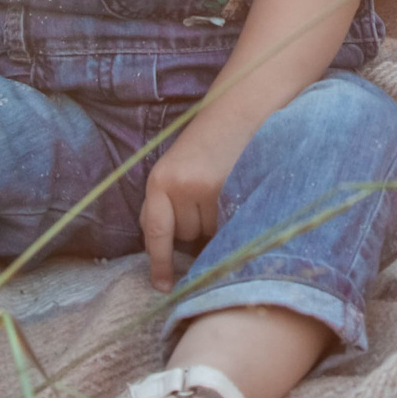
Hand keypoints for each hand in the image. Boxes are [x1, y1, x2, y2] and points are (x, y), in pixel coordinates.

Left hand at [140, 114, 250, 289]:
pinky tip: (238, 194)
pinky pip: (230, 224)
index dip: (160, 264)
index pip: (155, 233)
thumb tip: (167, 252)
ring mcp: (207, 189)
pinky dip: (235, 217)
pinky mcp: (233, 191)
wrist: (241, 109)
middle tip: (210, 193)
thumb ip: (168, 204)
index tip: (163, 288)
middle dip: (197, 226)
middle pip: (186, 236)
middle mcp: (179, 186)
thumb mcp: (176, 169)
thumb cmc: (208, 143)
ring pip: (210, 233)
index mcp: (159, 180)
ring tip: (224, 188)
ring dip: (217, 221)